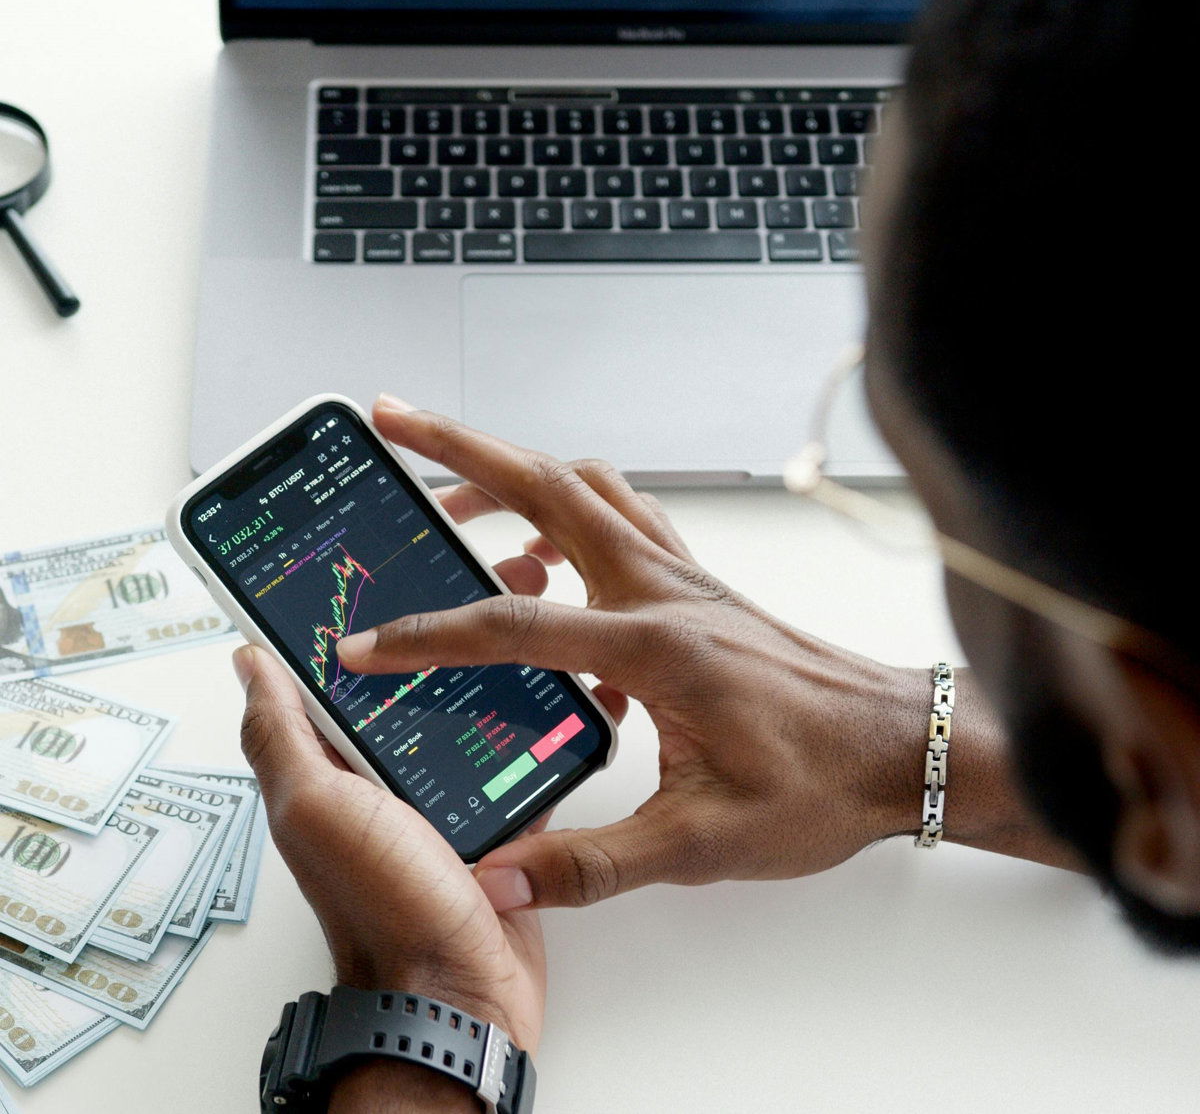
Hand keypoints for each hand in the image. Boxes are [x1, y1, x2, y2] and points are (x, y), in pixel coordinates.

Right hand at [335, 397, 930, 912]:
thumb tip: (499, 881)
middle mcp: (663, 590)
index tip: (365, 645)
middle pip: (546, 487)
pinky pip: (620, 519)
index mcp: (654, 645)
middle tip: (393, 421)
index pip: (514, 624)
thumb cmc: (820, 784)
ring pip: (584, 489)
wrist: (901, 746)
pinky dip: (566, 513)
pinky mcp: (697, 586)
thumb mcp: (702, 843)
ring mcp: (683, 577)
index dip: (428, 635)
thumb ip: (591, 863)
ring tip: (449, 494)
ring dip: (512, 472)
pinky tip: (542, 565)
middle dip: (459, 448)